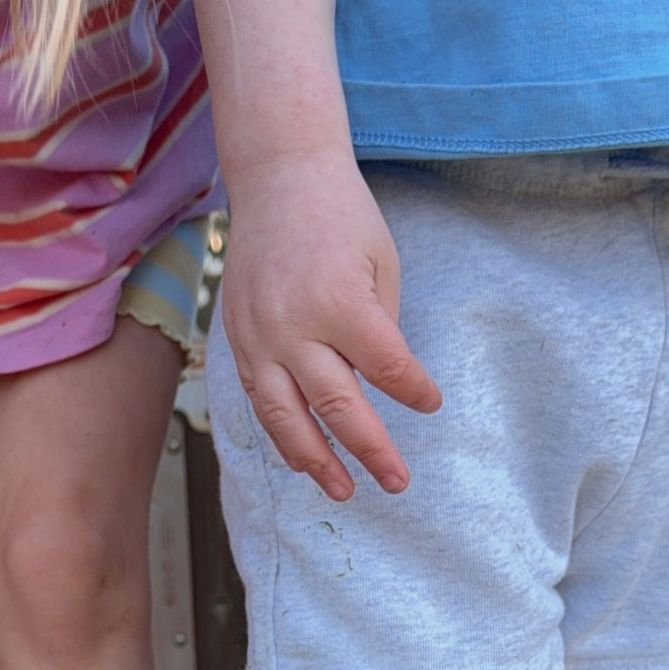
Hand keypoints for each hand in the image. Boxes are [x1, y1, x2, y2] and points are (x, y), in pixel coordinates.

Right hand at [221, 147, 441, 500]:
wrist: (278, 178)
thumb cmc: (341, 217)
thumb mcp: (380, 263)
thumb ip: (379, 329)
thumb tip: (381, 385)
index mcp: (339, 301)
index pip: (385, 367)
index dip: (413, 391)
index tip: (430, 403)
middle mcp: (293, 326)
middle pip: (336, 405)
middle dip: (370, 450)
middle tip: (397, 482)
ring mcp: (259, 336)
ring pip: (285, 417)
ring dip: (316, 461)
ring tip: (342, 491)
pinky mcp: (237, 339)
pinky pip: (258, 400)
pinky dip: (281, 433)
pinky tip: (302, 458)